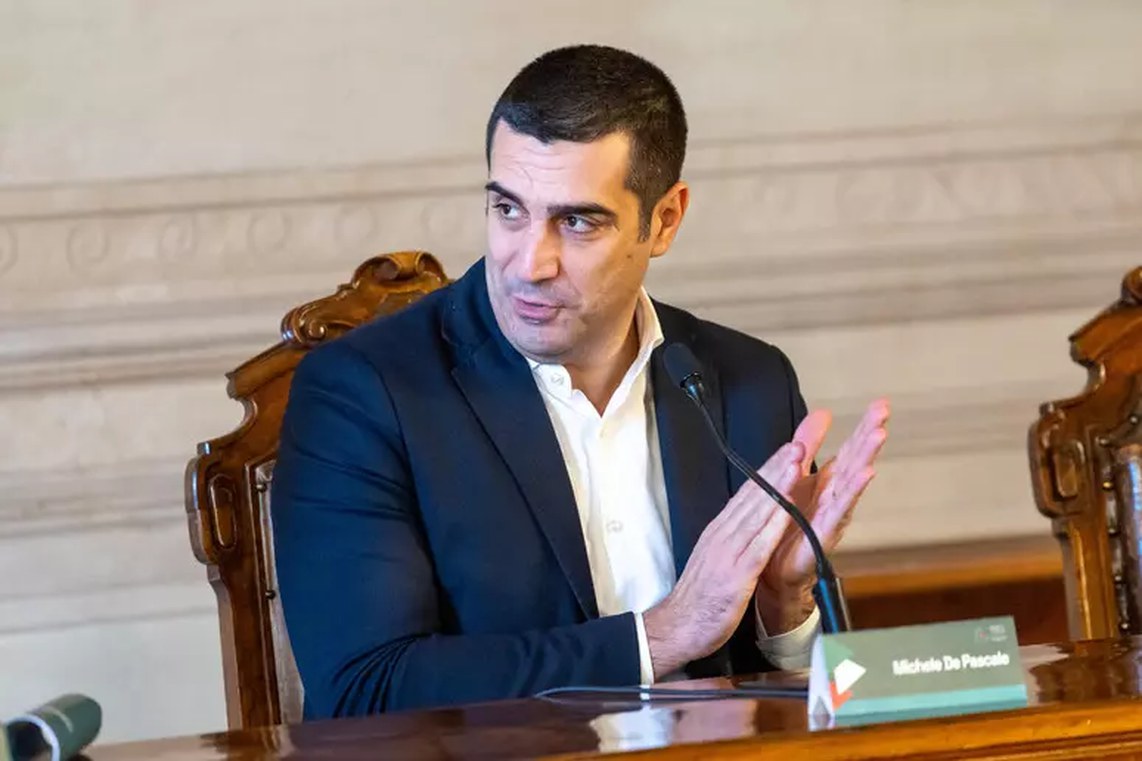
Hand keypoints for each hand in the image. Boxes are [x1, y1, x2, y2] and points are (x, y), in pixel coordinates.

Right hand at [643, 441, 806, 679]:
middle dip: (778, 467)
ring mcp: (729, 552)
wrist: (677, 627)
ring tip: (798, 461)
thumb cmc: (700, 597)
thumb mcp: (715, 559)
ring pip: (758, 511)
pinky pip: (759, 544)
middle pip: (754, 494)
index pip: (748, 493)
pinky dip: (775, 522)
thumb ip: (731, 539)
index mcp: (720, 531)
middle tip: (800, 442)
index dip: (770, 470)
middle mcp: (724, 535)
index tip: (789, 449)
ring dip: (780, 485)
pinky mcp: (736, 574)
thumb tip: (747, 522)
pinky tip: (791, 507)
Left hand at [755, 399, 890, 631]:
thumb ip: (808, 445)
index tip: (882, 404)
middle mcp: (833, 498)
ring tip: (878, 437)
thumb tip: (822, 412)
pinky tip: (864, 477)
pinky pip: (836, 515)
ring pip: (850, 485)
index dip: (864, 427)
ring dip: (865, 460)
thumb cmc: (789, 525)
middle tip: (884, 414)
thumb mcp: (796, 476)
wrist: (771, 570)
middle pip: (855, 462)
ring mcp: (830, 518)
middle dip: (869, 437)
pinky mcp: (820, 537)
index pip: (849, 450)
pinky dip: (850, 495)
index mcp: (826, 484)